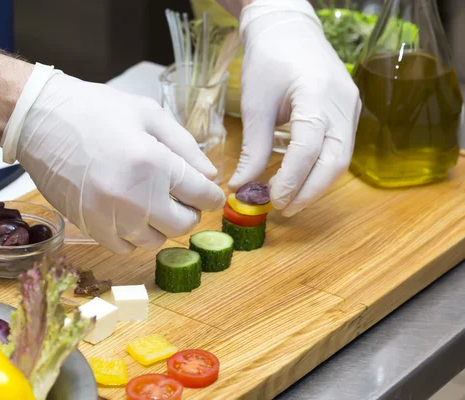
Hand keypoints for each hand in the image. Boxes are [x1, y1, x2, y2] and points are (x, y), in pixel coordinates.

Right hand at [2, 64, 224, 253]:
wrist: (41, 120)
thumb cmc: (96, 110)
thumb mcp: (148, 114)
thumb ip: (186, 146)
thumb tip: (211, 176)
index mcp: (154, 164)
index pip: (202, 196)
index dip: (211, 196)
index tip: (208, 194)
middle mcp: (135, 198)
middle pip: (182, 225)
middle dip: (188, 211)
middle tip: (180, 196)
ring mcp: (110, 217)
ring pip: (155, 241)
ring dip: (161, 225)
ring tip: (151, 202)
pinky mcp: (89, 227)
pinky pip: (125, 248)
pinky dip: (133, 236)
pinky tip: (129, 214)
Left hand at [229, 0, 360, 216]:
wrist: (289, 29)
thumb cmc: (268, 59)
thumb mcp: (255, 102)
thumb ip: (252, 147)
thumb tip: (241, 186)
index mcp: (317, 95)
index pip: (309, 148)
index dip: (291, 179)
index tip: (272, 199)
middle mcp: (342, 105)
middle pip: (336, 161)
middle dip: (310, 191)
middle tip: (284, 209)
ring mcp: (350, 109)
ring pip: (341, 159)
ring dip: (316, 184)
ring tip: (289, 199)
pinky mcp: (347, 113)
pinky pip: (339, 148)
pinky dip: (320, 168)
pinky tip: (299, 178)